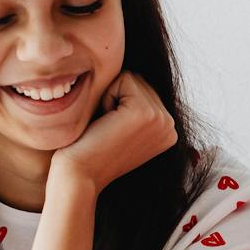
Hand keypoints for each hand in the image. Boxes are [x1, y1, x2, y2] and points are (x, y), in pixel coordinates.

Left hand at [51, 71, 176, 193]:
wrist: (79, 176)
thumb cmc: (89, 151)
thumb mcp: (121, 127)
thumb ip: (134, 105)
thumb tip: (133, 73)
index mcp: (167, 130)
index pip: (143, 89)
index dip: (119, 103)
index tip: (113, 133)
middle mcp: (170, 126)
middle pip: (139, 80)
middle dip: (116, 98)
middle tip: (107, 130)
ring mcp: (162, 119)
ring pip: (132, 77)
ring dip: (110, 98)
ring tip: (106, 127)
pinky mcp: (146, 112)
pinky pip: (124, 78)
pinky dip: (107, 97)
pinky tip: (105, 123)